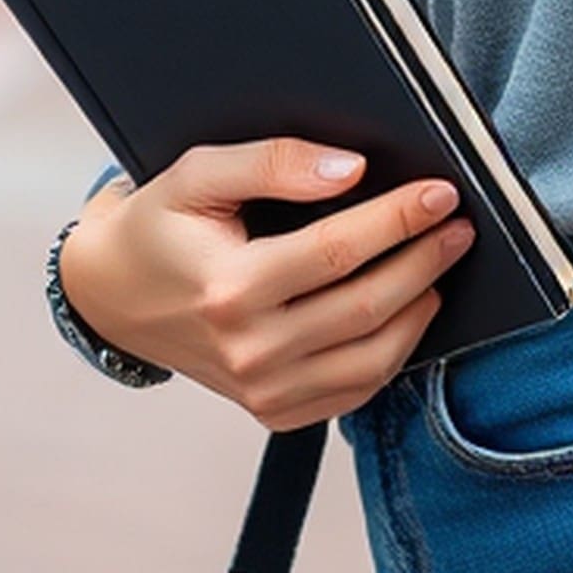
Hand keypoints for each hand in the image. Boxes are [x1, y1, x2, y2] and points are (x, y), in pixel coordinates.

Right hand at [56, 137, 476, 428]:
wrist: (113, 296)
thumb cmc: (160, 225)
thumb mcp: (201, 172)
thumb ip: (275, 161)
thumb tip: (352, 169)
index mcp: (229, 289)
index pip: (338, 252)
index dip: (399, 219)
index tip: (441, 192)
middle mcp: (248, 350)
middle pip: (366, 306)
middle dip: (425, 260)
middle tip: (459, 225)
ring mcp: (260, 391)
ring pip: (372, 360)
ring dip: (420, 309)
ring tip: (441, 265)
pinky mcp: (270, 411)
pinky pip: (353, 393)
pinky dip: (393, 355)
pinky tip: (408, 312)